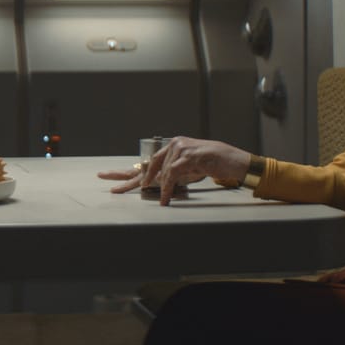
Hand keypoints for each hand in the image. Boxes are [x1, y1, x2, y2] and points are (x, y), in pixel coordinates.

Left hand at [103, 137, 251, 205]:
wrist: (233, 160)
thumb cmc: (213, 164)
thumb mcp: (190, 168)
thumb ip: (176, 171)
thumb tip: (162, 182)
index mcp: (173, 147)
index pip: (150, 161)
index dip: (132, 173)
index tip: (111, 179)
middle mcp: (174, 145)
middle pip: (149, 165)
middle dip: (130, 178)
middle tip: (111, 187)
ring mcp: (181, 148)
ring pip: (162, 173)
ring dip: (162, 189)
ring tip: (163, 200)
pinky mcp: (189, 155)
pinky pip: (172, 174)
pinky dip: (168, 187)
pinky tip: (165, 198)